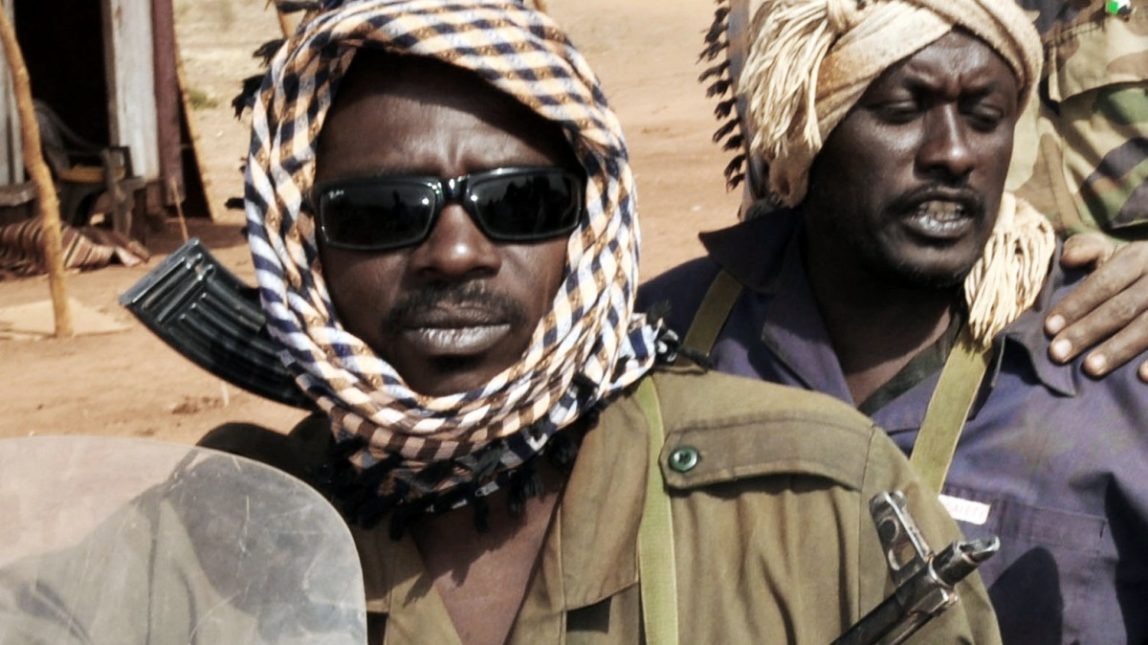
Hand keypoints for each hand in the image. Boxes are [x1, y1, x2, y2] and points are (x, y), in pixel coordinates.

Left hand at [1045, 234, 1147, 381]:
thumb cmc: (1140, 269)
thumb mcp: (1117, 253)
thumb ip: (1089, 250)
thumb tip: (1067, 258)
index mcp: (1140, 256)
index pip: (1104, 282)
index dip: (1076, 305)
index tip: (1049, 328)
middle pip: (1122, 307)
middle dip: (1087, 331)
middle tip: (1057, 354)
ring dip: (1119, 349)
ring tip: (1089, 368)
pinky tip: (1141, 376)